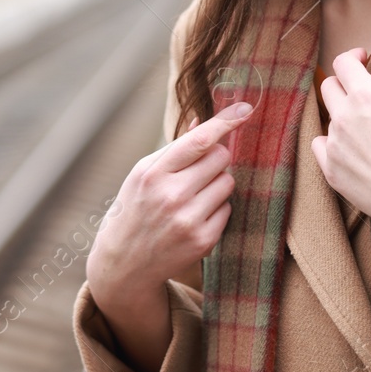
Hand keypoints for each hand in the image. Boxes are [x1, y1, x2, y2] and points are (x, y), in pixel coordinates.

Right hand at [88, 101, 252, 294]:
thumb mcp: (143, 174)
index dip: (225, 122)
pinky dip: (216, 209)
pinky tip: (194, 217)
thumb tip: (203, 121)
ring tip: (192, 197)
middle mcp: (171, 196)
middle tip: (197, 171)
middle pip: (221, 157)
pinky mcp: (204, 240)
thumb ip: (175, 148)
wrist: (125, 263)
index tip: (245, 108)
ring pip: (228, 182)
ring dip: (216, 184)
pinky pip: (228, 208)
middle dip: (215, 158)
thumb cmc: (135, 208)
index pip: (198, 141)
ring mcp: (189, 220)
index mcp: (153, 173)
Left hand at [310, 40, 370, 262]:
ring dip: (342, 116)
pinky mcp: (329, 167)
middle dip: (345, 84)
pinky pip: (321, 144)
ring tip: (370, 131)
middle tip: (365, 95)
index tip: (362, 60)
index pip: (342, 63)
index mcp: (365, 96)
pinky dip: (333, 142)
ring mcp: (333, 143)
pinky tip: (355, 150)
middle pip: (329, 86)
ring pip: (328, 117)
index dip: (352, 57)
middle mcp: (342, 116)